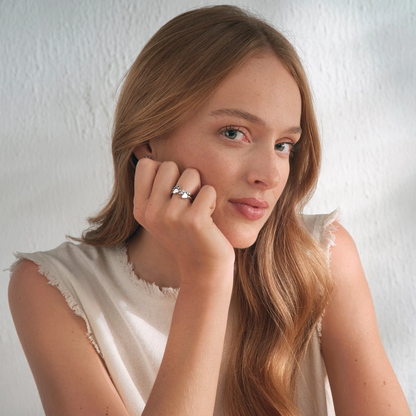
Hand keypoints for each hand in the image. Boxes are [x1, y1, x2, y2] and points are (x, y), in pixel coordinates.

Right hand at [133, 158, 234, 286]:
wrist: (204, 268)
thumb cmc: (188, 235)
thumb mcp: (162, 213)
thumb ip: (156, 187)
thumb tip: (150, 148)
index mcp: (140, 208)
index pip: (147, 164)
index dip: (166, 171)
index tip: (174, 191)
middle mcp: (151, 212)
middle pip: (169, 165)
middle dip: (185, 178)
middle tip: (189, 202)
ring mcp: (171, 216)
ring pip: (191, 174)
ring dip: (201, 189)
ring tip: (199, 210)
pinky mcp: (193, 220)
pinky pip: (208, 190)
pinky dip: (213, 200)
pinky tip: (209, 218)